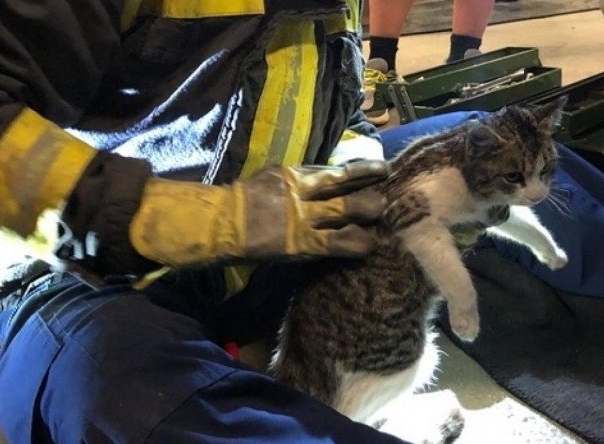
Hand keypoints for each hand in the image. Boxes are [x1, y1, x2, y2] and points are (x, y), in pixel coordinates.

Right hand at [129, 160, 387, 267]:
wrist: (215, 225)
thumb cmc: (236, 205)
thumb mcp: (267, 181)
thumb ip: (292, 182)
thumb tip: (315, 183)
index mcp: (292, 174)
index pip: (335, 169)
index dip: (362, 169)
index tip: (382, 169)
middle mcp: (302, 191)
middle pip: (346, 184)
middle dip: (371, 187)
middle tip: (388, 193)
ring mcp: (304, 217)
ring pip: (348, 210)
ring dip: (370, 211)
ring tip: (383, 214)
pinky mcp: (302, 243)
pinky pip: (338, 243)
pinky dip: (359, 243)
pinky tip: (372, 244)